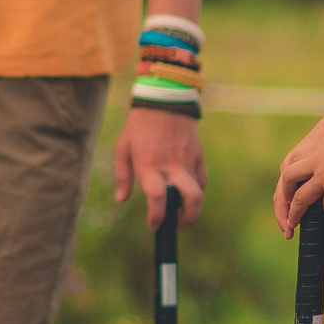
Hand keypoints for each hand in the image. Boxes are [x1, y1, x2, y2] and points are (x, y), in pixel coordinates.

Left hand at [114, 106, 203, 228]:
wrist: (165, 98)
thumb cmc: (139, 124)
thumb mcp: (123, 147)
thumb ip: (123, 176)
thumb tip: (121, 200)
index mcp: (149, 165)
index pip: (157, 198)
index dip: (157, 216)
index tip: (154, 225)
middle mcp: (171, 165)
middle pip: (190, 199)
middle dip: (188, 219)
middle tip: (179, 225)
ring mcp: (187, 160)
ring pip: (198, 192)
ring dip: (192, 206)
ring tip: (182, 211)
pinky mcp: (198, 154)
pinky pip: (201, 178)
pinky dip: (196, 188)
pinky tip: (186, 188)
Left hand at [274, 131, 323, 232]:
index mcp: (321, 145)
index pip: (296, 159)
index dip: (292, 174)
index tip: (293, 185)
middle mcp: (318, 160)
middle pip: (289, 177)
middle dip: (285, 193)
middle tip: (287, 203)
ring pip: (300, 199)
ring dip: (295, 213)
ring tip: (294, 223)